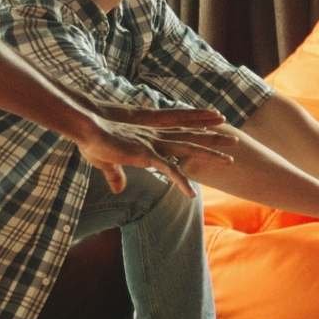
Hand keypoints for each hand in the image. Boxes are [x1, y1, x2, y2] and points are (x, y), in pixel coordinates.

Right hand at [72, 114, 235, 197]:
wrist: (84, 126)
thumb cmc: (92, 139)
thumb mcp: (105, 160)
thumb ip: (115, 174)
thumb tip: (118, 188)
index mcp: (149, 132)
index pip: (180, 127)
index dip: (197, 126)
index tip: (214, 124)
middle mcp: (156, 135)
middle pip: (191, 135)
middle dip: (213, 137)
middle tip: (235, 139)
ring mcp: (153, 143)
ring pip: (189, 148)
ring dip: (210, 153)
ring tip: (232, 157)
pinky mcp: (146, 154)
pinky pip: (169, 170)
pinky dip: (181, 182)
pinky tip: (191, 194)